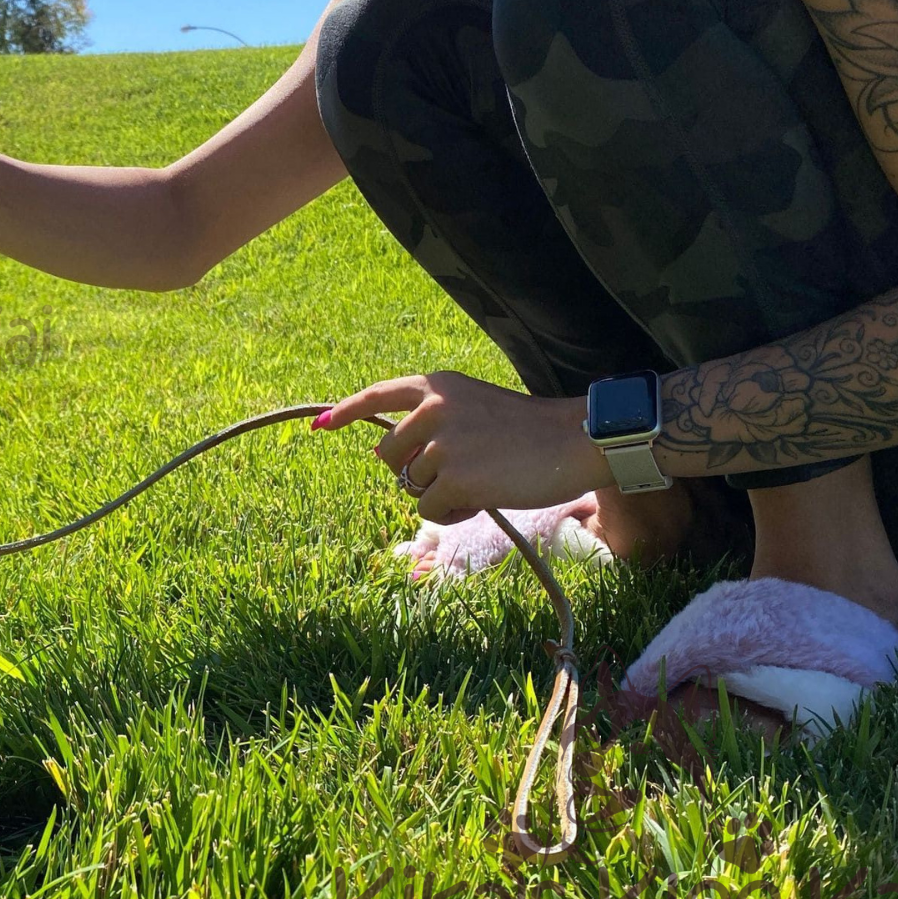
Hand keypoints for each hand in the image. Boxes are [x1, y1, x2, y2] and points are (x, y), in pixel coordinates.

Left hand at [313, 372, 614, 522]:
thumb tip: (385, 456)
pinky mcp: (454, 479)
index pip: (378, 395)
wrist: (574, 440)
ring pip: (411, 487)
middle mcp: (432, 409)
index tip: (322, 426)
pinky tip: (484, 497)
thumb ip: (433, 421)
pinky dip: (452, 513)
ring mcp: (441, 444)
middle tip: (462, 470)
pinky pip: (431, 510)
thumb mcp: (475, 407)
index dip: (347, 412)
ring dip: (441, 494)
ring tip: (484, 480)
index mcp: (437, 386)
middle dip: (415, 473)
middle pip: (389, 457)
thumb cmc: (530, 430)